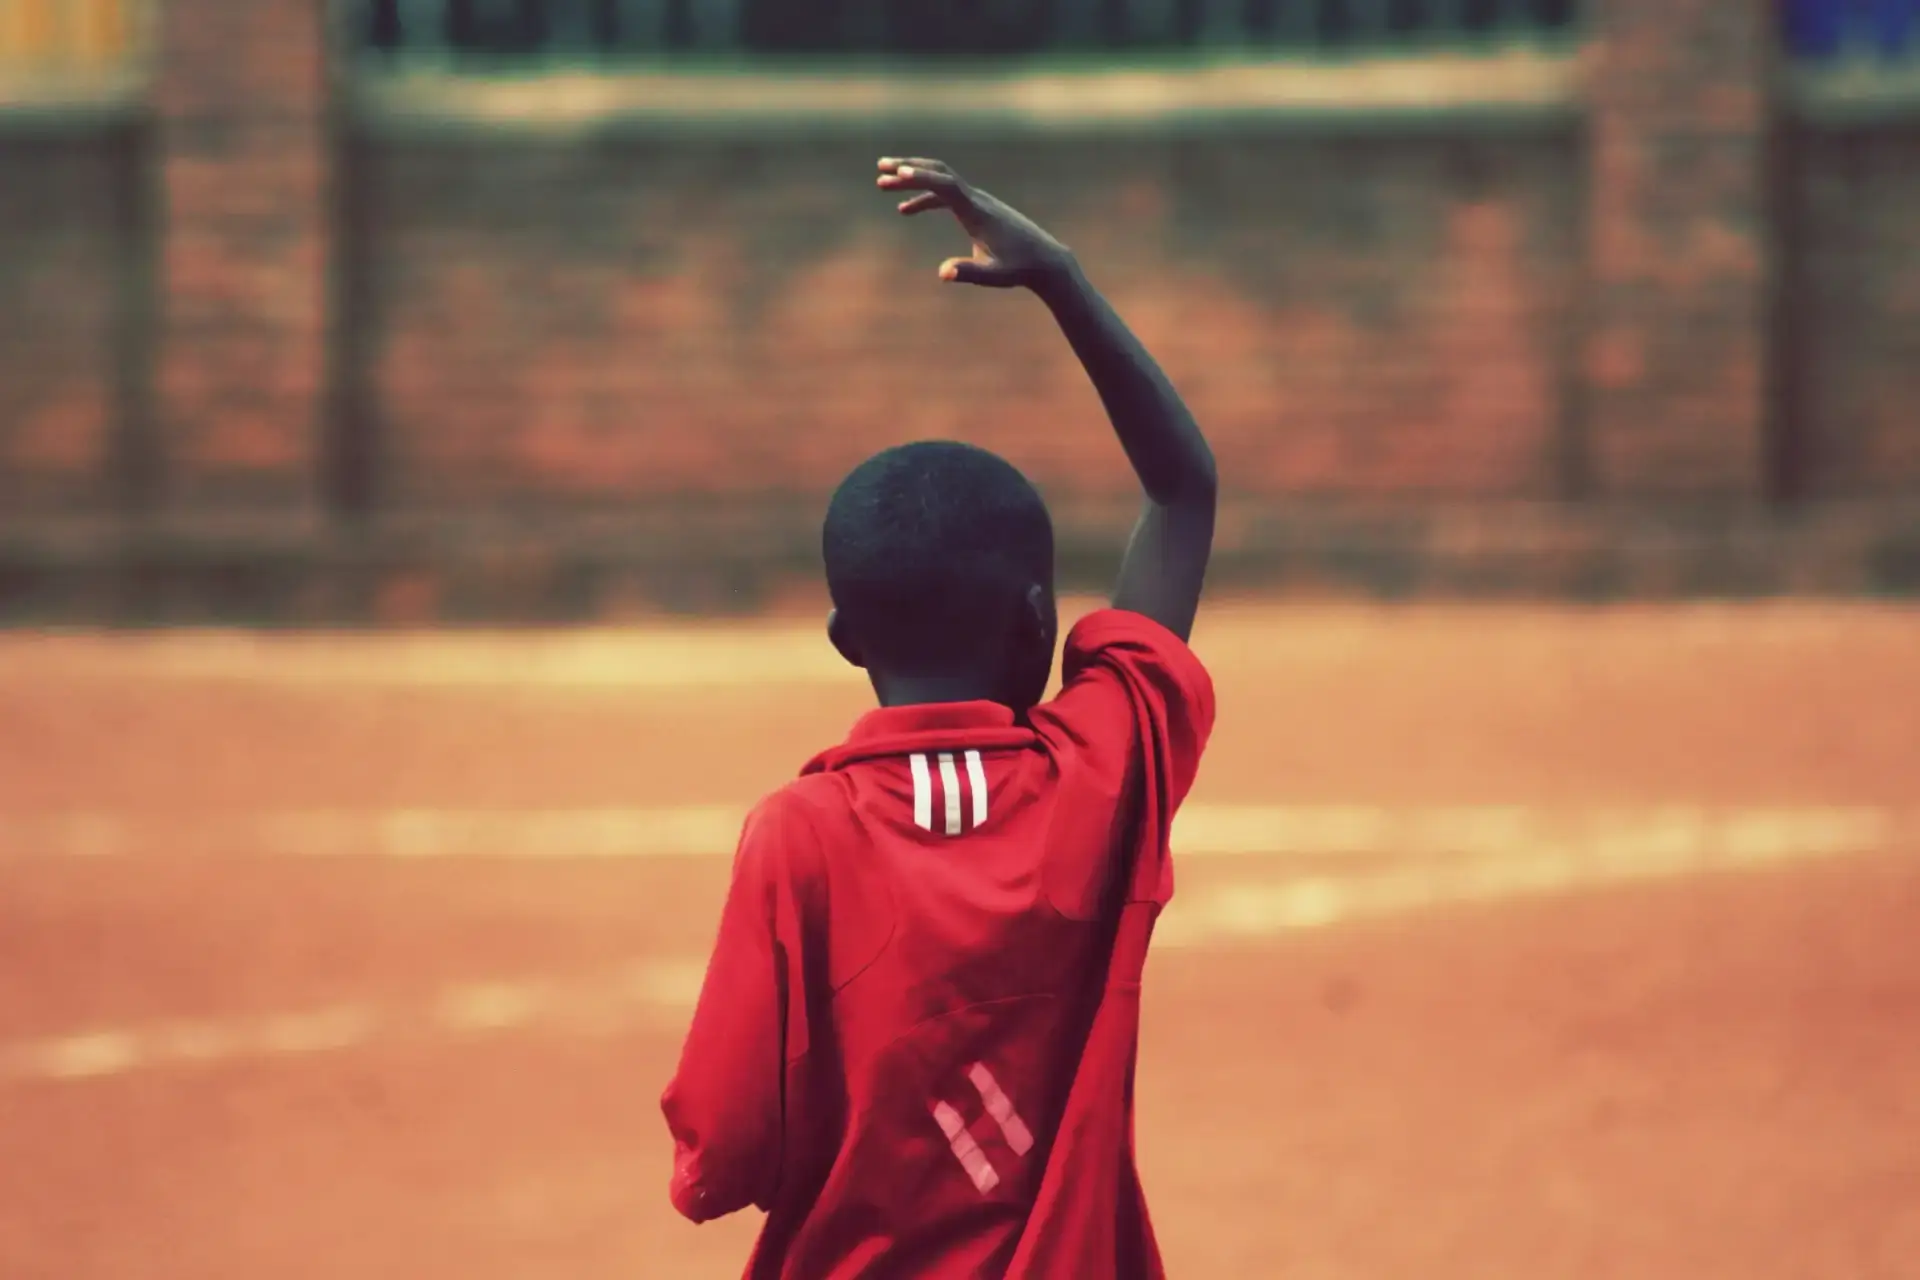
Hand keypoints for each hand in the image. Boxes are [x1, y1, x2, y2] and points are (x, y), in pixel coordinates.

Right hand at [877, 157, 1075, 290]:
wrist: (1044, 259)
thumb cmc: (1019, 268)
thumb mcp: (993, 275)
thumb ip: (968, 272)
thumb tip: (943, 273)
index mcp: (978, 212)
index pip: (947, 186)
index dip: (922, 178)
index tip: (898, 174)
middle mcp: (976, 199)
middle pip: (940, 173)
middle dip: (910, 168)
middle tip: (880, 167)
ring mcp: (977, 201)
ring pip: (940, 180)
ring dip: (913, 179)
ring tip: (882, 182)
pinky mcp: (977, 208)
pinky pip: (946, 195)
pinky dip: (924, 198)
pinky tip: (905, 210)